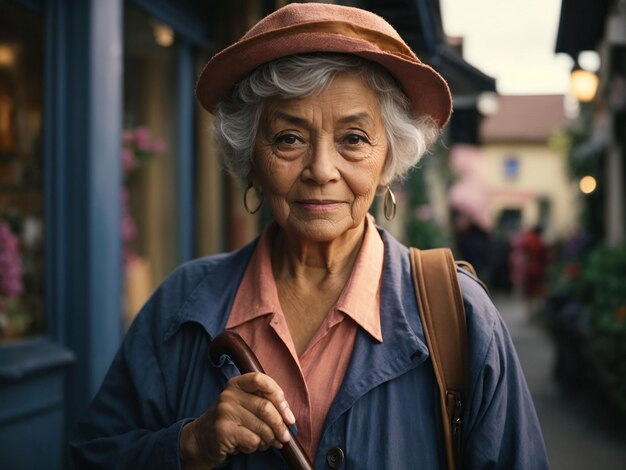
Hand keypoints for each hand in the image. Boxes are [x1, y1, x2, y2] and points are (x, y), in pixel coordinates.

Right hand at [179, 372, 295, 468]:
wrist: (200, 440)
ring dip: (270, 439)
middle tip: (285, 437)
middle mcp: (229, 395)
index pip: (261, 380)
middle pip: (265, 407)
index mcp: (236, 384)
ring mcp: (224, 412)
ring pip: (261, 427)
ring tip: (269, 443)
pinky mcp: (223, 431)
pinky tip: (251, 446)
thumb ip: (263, 403)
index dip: (278, 395)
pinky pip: (252, 440)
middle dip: (280, 425)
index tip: (288, 413)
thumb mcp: (243, 405)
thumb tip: (288, 417)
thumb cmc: (230, 421)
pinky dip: (258, 447)